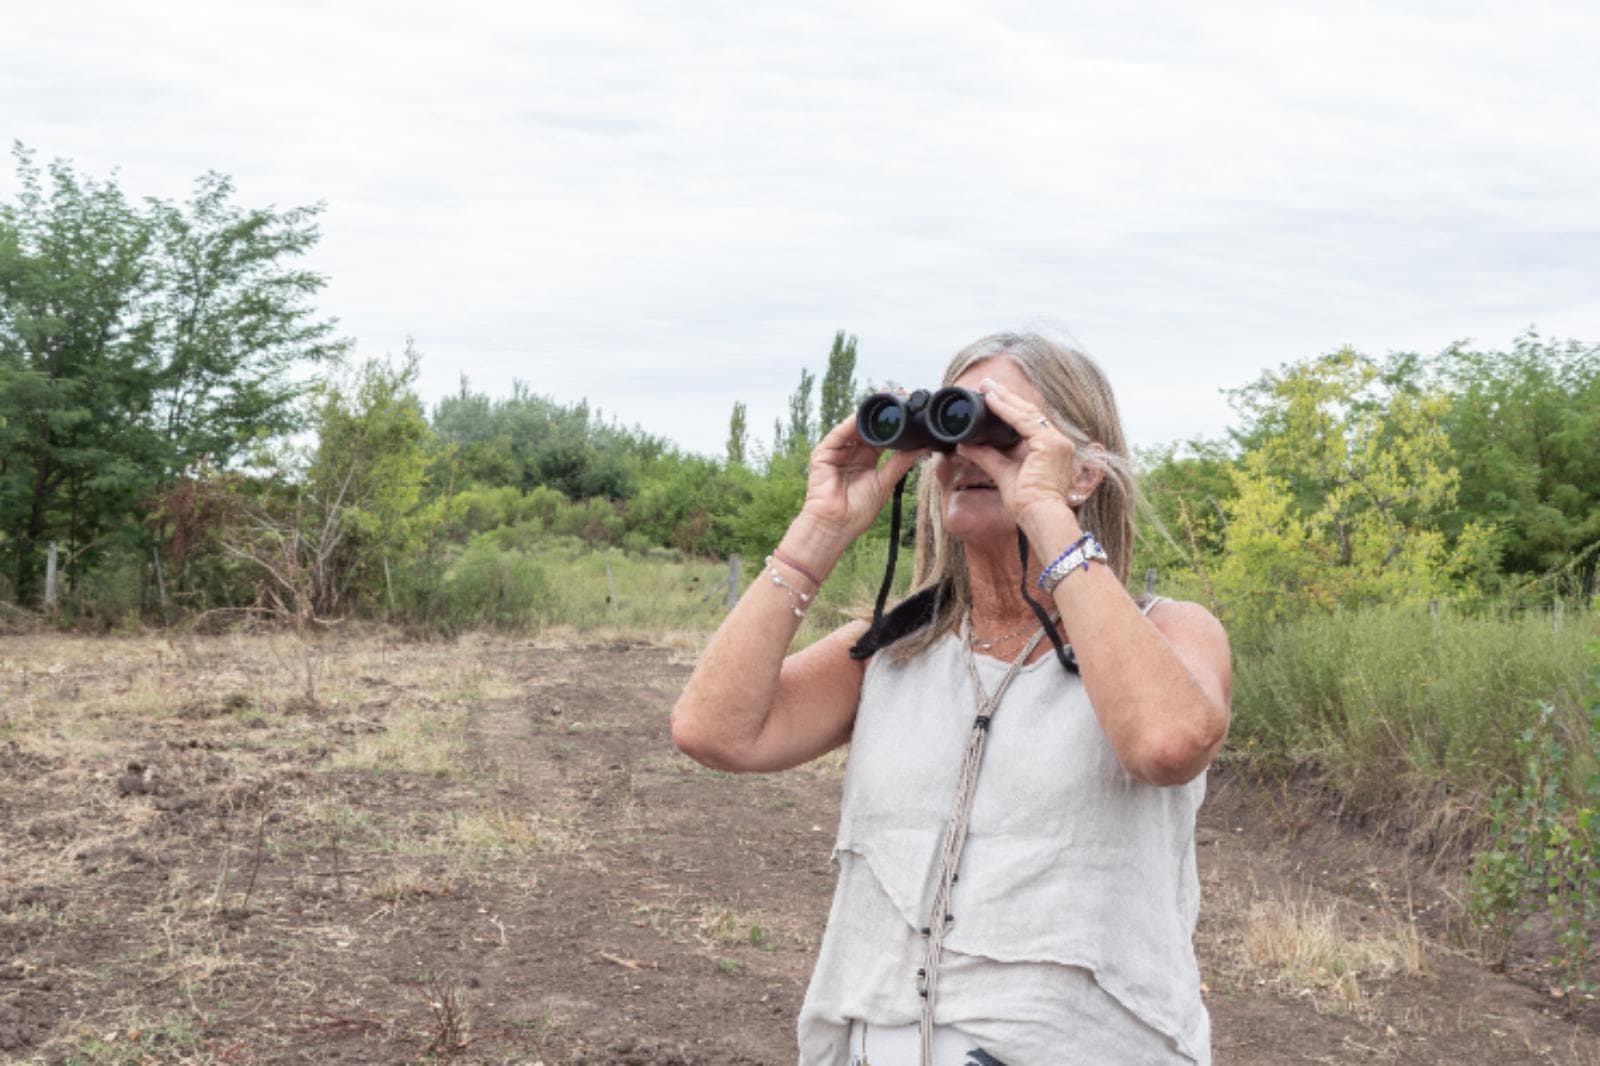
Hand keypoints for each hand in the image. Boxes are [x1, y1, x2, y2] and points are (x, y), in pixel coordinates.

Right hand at [798, 416, 926, 546]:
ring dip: (868, 417)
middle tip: (899, 399)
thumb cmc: (857, 512)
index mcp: (867, 462)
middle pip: (867, 429)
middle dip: (881, 416)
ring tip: (884, 404)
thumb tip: (921, 448)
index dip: (893, 426)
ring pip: (854, 429)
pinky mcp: (823, 454)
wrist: (836, 525)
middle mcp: (852, 455)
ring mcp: (837, 453)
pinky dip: (850, 424)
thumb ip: (900, 463)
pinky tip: (863, 417)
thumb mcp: (885, 482)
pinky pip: (838, 435)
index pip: (881, 438)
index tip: (909, 412)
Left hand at [956, 377, 1087, 528]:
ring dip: (1004, 398)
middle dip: (1006, 397)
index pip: (1029, 422)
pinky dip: (1006, 410)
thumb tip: (964, 446)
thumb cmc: (1027, 503)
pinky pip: (1023, 421)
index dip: (1010, 407)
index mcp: (1050, 449)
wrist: (1039, 515)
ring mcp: (1057, 442)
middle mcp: (1058, 443)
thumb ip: (986, 457)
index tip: (992, 396)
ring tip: (987, 387)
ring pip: (1026, 413)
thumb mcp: (1002, 473)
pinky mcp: (1050, 444)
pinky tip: (992, 400)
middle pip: (1029, 413)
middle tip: (987, 384)